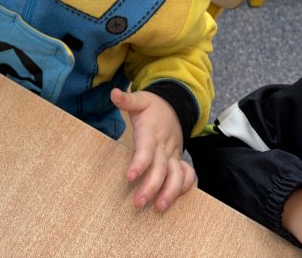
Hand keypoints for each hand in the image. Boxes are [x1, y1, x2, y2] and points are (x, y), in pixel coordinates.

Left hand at [111, 88, 195, 211]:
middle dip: (152, 187)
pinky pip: (187, 174)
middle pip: (161, 169)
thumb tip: (114, 93)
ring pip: (177, 176)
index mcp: (151, 133)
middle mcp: (164, 146)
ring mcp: (174, 154)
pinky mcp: (179, 159)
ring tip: (159, 208)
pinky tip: (174, 199)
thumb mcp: (140, 99)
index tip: (129, 176)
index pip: (146, 150)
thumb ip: (127, 100)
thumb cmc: (153, 106)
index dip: (139, 164)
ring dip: (170, 193)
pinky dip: (184, 186)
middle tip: (139, 202)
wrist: (176, 105)